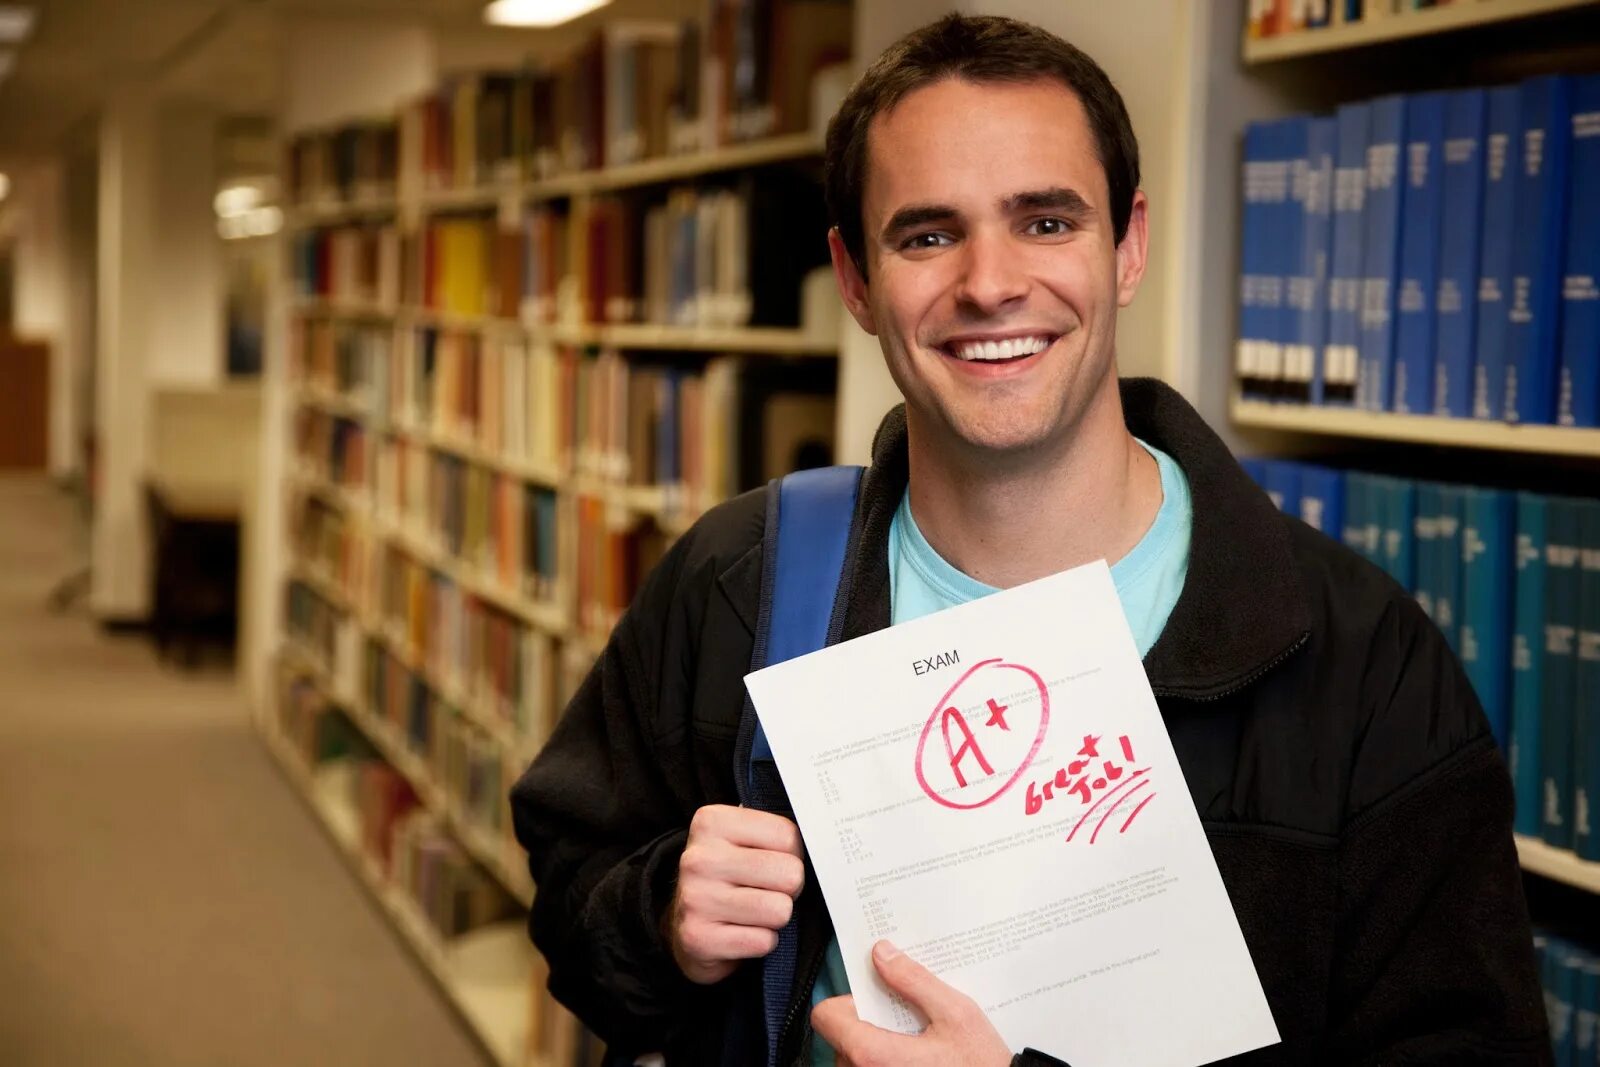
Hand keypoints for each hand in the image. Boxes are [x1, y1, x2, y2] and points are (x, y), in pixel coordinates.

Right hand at [667, 804, 804, 984]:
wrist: (684, 925)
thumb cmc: (727, 877)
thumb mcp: (743, 841)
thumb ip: (777, 834)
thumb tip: (828, 841)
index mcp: (712, 822)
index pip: (789, 836)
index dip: (793, 855)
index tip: (774, 861)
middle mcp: (699, 858)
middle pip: (790, 874)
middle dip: (789, 889)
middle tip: (767, 891)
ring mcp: (696, 899)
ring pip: (780, 910)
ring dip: (775, 917)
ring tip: (753, 912)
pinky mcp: (699, 938)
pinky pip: (764, 941)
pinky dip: (762, 942)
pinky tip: (741, 933)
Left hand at [811, 941, 1011, 1066]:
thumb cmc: (980, 1066)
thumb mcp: (956, 1014)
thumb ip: (914, 981)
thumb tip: (881, 954)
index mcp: (872, 1054)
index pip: (826, 1017)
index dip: (848, 1003)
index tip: (876, 1002)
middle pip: (840, 1039)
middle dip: (866, 1026)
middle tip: (904, 1024)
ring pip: (852, 1060)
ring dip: (875, 1050)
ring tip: (914, 1047)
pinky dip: (884, 1065)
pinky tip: (916, 1063)